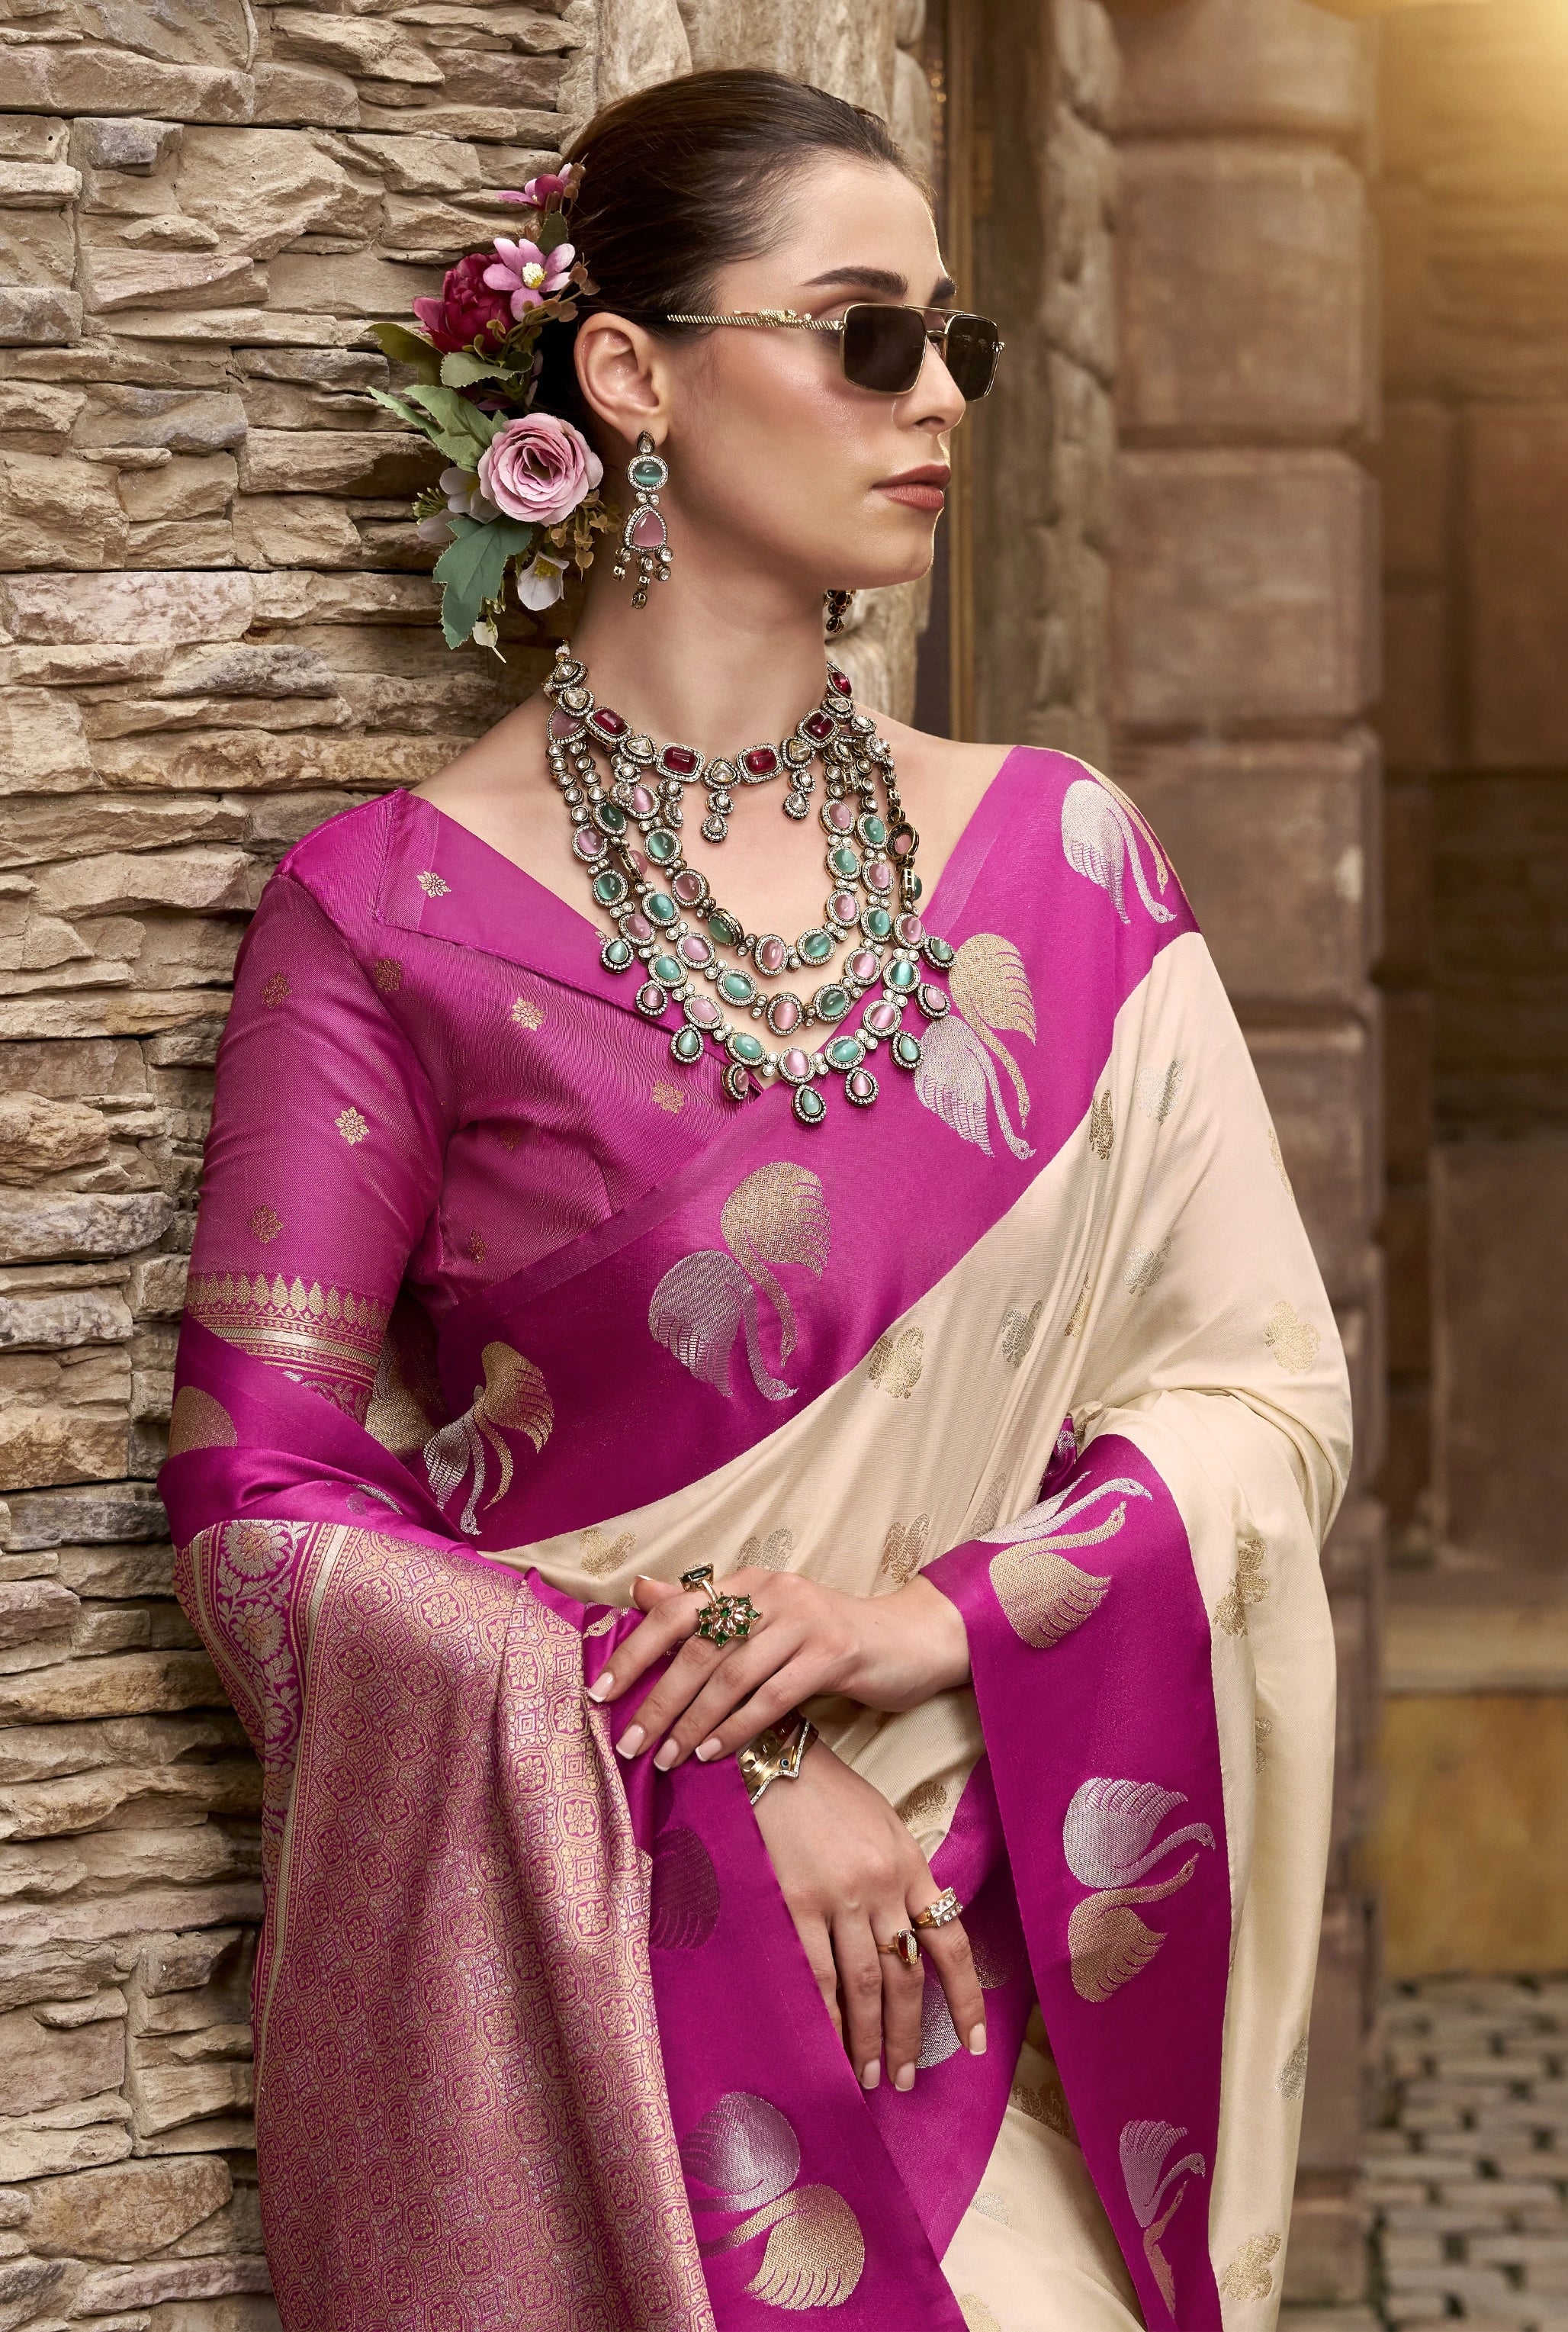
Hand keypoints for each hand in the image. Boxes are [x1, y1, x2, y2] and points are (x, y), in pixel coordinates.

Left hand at [589, 1566, 968, 1769]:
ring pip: (733, 1676)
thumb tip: (640, 1592)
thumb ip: (706, 1610)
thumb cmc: (827, 1637)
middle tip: (629, 1744)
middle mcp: (772, 1592)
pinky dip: (739, 1727)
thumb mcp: (766, 1618)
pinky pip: (774, 1696)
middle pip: (699, 1649)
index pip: (676, 1611)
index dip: (633, 1651)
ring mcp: (805, 1620)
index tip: (599, 1693)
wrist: (910, 1640)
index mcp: (748, 1581)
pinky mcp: (835, 1651)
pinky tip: (715, 1753)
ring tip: (667, 1759)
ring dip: (693, 1722)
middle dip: (658, 1701)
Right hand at [752, 1735, 984, 2091]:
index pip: (951, 1942)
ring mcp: (840, 1896)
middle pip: (905, 1977)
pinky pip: (817, 1973)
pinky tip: (826, 2043)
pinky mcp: (796, 1902)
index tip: (974, 2044)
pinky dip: (825, 2015)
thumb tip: (910, 1934)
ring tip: (867, 2076)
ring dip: (867, 2037)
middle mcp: (883, 1885)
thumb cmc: (828, 1791)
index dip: (965, 1998)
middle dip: (908, 2034)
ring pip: (864, 1984)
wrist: (775, 1760)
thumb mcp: (882, 1824)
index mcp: (910, 1864)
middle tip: (905, 2079)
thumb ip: (900, 1877)